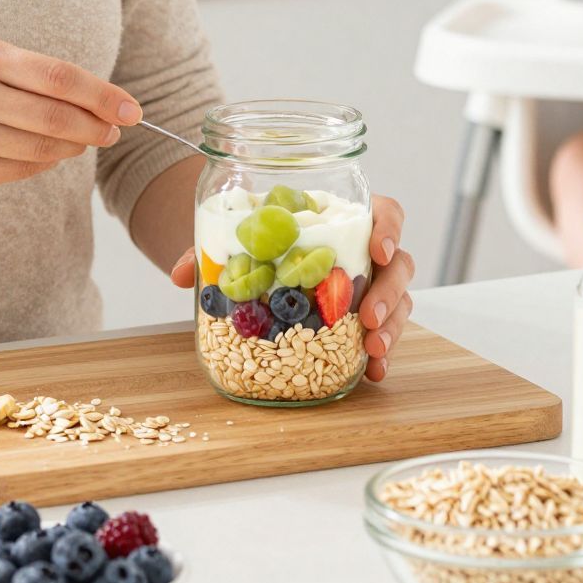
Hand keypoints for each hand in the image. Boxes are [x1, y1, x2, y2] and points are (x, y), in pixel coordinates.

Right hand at [0, 38, 138, 190]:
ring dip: (74, 148)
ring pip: (44, 150)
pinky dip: (43, 165)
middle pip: (59, 117)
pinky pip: (21, 171)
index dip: (104, 95)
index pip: (61, 77)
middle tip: (116, 130)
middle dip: (98, 127)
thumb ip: (30, 76)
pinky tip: (48, 156)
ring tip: (83, 141)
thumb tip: (96, 101)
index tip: (132, 109)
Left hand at [169, 195, 414, 381]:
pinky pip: (383, 334)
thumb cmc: (255, 239)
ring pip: (400, 301)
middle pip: (400, 263)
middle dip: (389, 292)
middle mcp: (364, 250)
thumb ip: (208, 250)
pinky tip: (372, 371)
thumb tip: (182, 275)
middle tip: (369, 317)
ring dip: (392, 326)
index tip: (378, 249)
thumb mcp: (232, 239)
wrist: (252, 259)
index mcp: (342, 217)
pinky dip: (381, 354)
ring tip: (374, 350)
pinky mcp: (363, 319)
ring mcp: (368, 286)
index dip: (388, 228)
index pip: (384, 212)